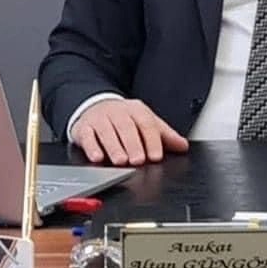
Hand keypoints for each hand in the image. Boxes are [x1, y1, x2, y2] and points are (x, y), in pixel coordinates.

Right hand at [70, 98, 188, 165]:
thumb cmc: (124, 119)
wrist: (96, 106)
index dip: (152, 140)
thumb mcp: (146, 123)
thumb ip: (164, 136)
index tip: (156, 156)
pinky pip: (87, 136)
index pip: (146, 124)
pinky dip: (92, 147)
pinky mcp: (84, 127)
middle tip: (138, 160)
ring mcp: (100, 119)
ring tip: (120, 161)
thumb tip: (183, 146)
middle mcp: (118, 112)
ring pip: (107, 132)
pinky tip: (97, 157)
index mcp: (137, 110)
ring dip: (114, 147)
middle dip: (133, 145)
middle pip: (127, 127)